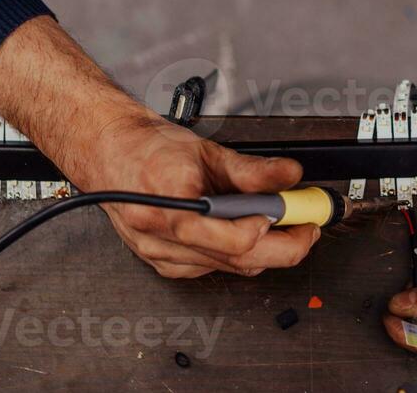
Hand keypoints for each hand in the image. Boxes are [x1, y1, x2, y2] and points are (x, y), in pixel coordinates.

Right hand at [70, 111, 321, 278]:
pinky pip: (211, 269)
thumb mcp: (206, 151)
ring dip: (263, 249)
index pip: (234, 239)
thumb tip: (289, 176)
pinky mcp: (162, 264)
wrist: (109, 152)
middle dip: (285, 246)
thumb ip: (252, 170)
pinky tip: (241, 231)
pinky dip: (235, 253)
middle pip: (238, 260)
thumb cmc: (148, 148)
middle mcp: (163, 237)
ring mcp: (161, 255)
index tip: (300, 213)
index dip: (275, 230)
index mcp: (173, 205)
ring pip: (228, 268)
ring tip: (280, 221)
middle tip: (308, 224)